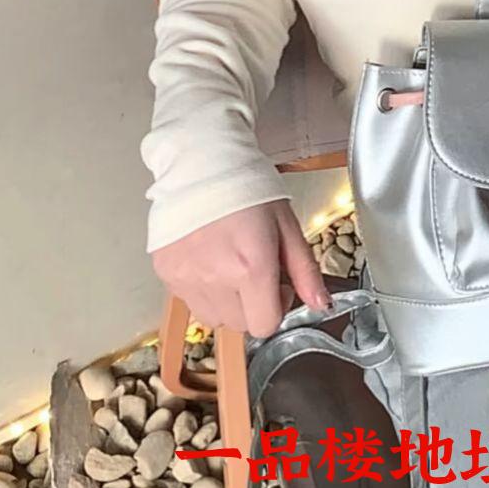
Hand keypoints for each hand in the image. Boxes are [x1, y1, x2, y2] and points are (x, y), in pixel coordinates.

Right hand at [151, 197, 332, 337]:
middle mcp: (216, 278)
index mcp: (251, 266)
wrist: (203, 162)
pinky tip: (209, 258)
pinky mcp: (167, 273)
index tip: (278, 284)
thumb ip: (305, 270)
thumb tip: (322, 305)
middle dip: (254, 304)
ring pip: (214, 318)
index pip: (265, 325)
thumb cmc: (249, 187)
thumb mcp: (287, 225)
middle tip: (255, 269)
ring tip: (230, 263)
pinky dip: (203, 289)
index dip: (278, 307)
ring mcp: (187, 278)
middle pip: (240, 325)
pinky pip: (189, 301)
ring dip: (227, 301)